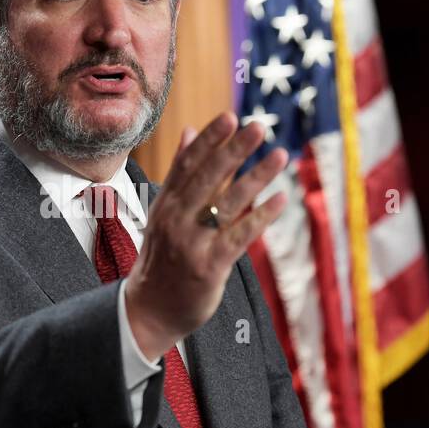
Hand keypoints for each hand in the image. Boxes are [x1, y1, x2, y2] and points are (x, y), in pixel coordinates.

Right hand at [124, 112, 287, 361]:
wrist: (148, 310)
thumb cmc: (162, 259)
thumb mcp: (163, 212)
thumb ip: (179, 173)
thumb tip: (191, 130)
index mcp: (166, 204)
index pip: (187, 164)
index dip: (209, 140)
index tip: (230, 116)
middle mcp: (176, 220)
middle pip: (207, 179)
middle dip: (233, 151)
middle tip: (257, 126)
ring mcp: (192, 243)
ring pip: (227, 204)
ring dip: (255, 177)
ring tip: (279, 155)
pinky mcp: (208, 267)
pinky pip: (238, 237)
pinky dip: (260, 217)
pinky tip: (280, 200)